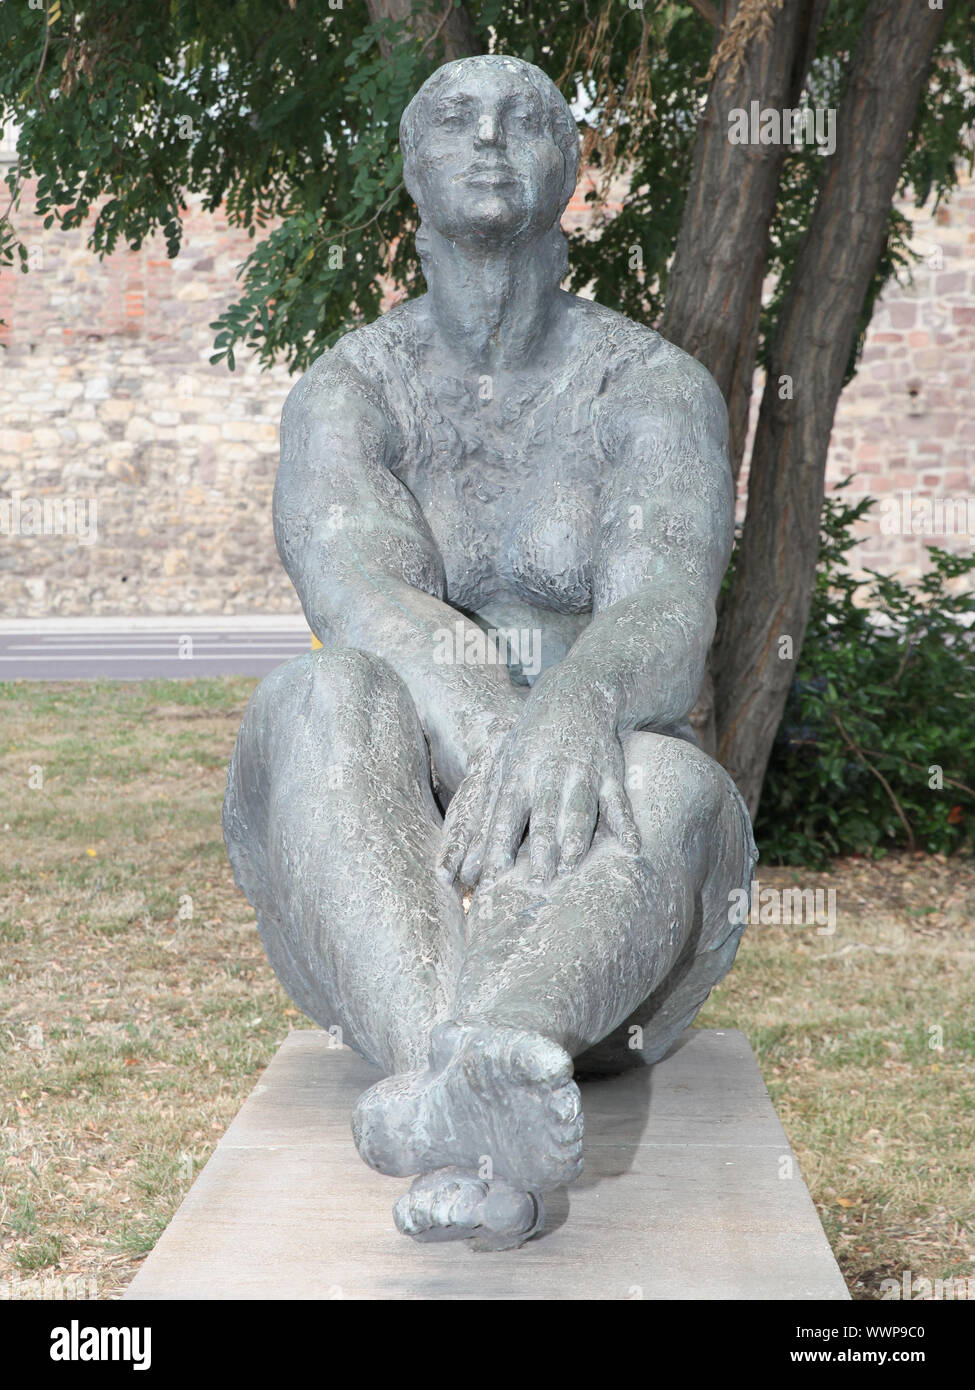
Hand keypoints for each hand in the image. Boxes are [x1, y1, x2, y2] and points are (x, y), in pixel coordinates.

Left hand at [439, 671, 640, 888]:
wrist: (574, 696)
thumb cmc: (529, 743)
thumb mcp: (502, 768)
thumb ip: (486, 814)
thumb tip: (466, 862)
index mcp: (518, 773)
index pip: (505, 815)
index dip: (498, 847)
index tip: (490, 879)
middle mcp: (549, 772)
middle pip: (543, 814)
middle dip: (539, 848)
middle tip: (536, 884)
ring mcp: (582, 771)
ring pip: (580, 808)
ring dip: (576, 837)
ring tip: (572, 867)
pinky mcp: (610, 771)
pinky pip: (619, 801)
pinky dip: (627, 824)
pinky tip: (632, 847)